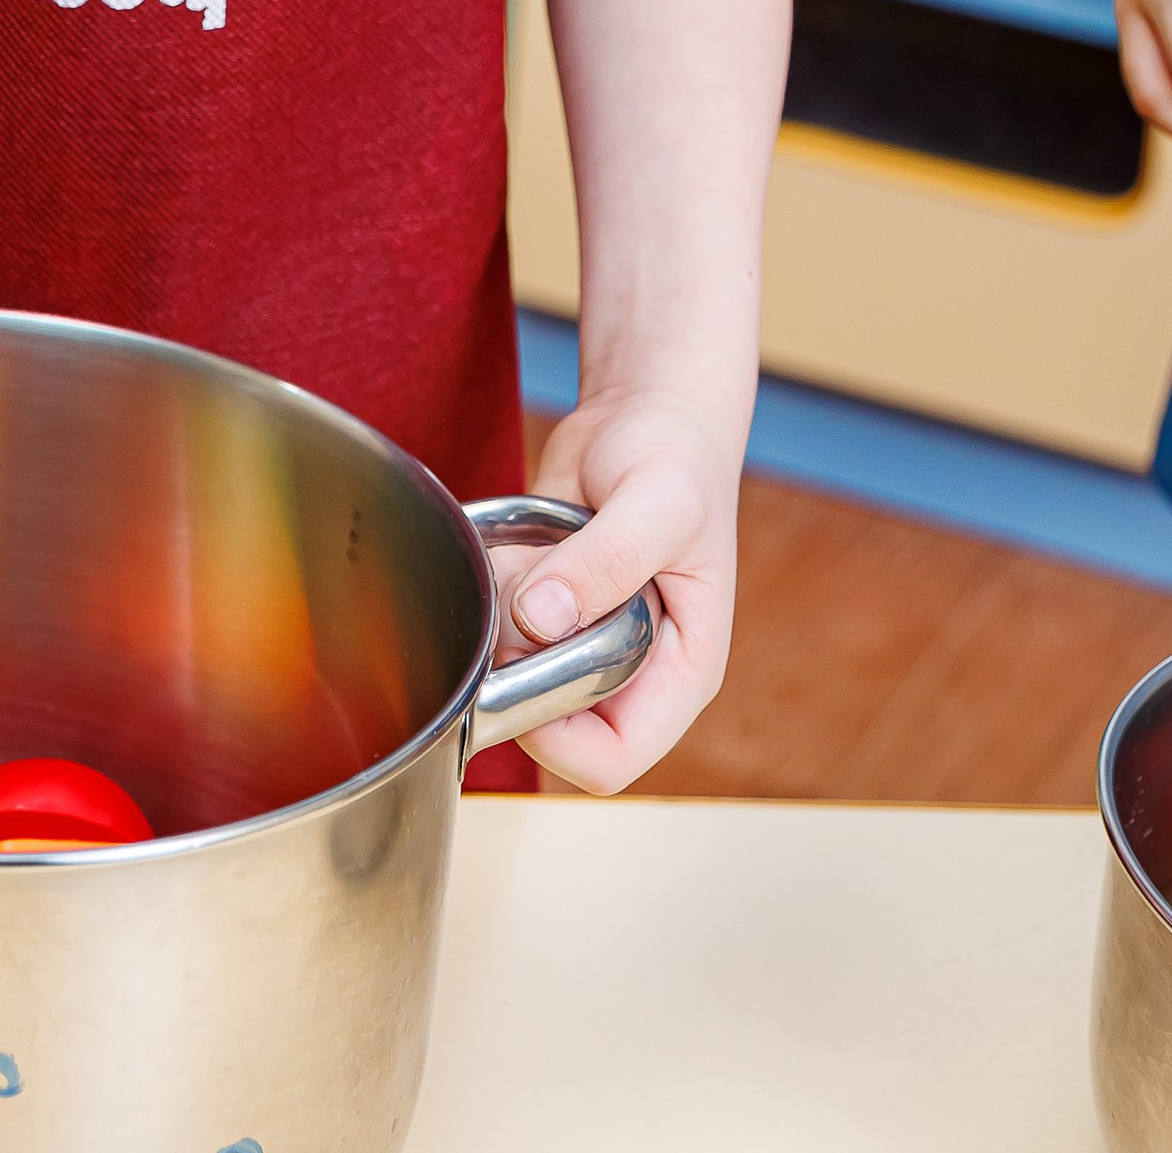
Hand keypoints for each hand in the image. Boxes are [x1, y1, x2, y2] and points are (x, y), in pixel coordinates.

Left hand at [506, 381, 740, 788]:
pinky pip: (493, 621)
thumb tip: (539, 619)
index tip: (523, 670)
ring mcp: (580, 640)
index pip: (613, 761)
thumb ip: (604, 562)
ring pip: (510, 672)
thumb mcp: (657, 505)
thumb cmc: (677, 458)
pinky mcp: (543, 606)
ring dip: (501, 613)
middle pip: (549, 725)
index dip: (559, 738)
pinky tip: (521, 532)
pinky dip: (492, 580)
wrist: (646, 410)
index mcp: (679, 673)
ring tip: (535, 545)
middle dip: (517, 664)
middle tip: (521, 589)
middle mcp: (627, 670)